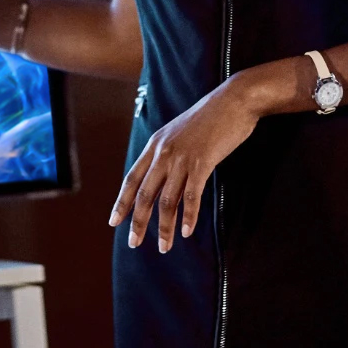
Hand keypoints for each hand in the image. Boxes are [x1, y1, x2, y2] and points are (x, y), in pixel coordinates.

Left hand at [109, 63, 292, 252]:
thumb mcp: (180, 134)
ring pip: (167, 200)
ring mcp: (182, 157)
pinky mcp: (202, 162)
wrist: (233, 101)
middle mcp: (163, 152)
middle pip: (144, 193)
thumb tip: (163, 180)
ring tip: (163, 247)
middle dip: (137, 221)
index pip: (131, 179)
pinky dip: (188, 216)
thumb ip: (169, 155)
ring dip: (164, 227)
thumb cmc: (209, 119)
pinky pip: (192, 195)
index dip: (121, 202)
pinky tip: (186, 232)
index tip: (114, 222)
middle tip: (133, 243)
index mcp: (155, 145)